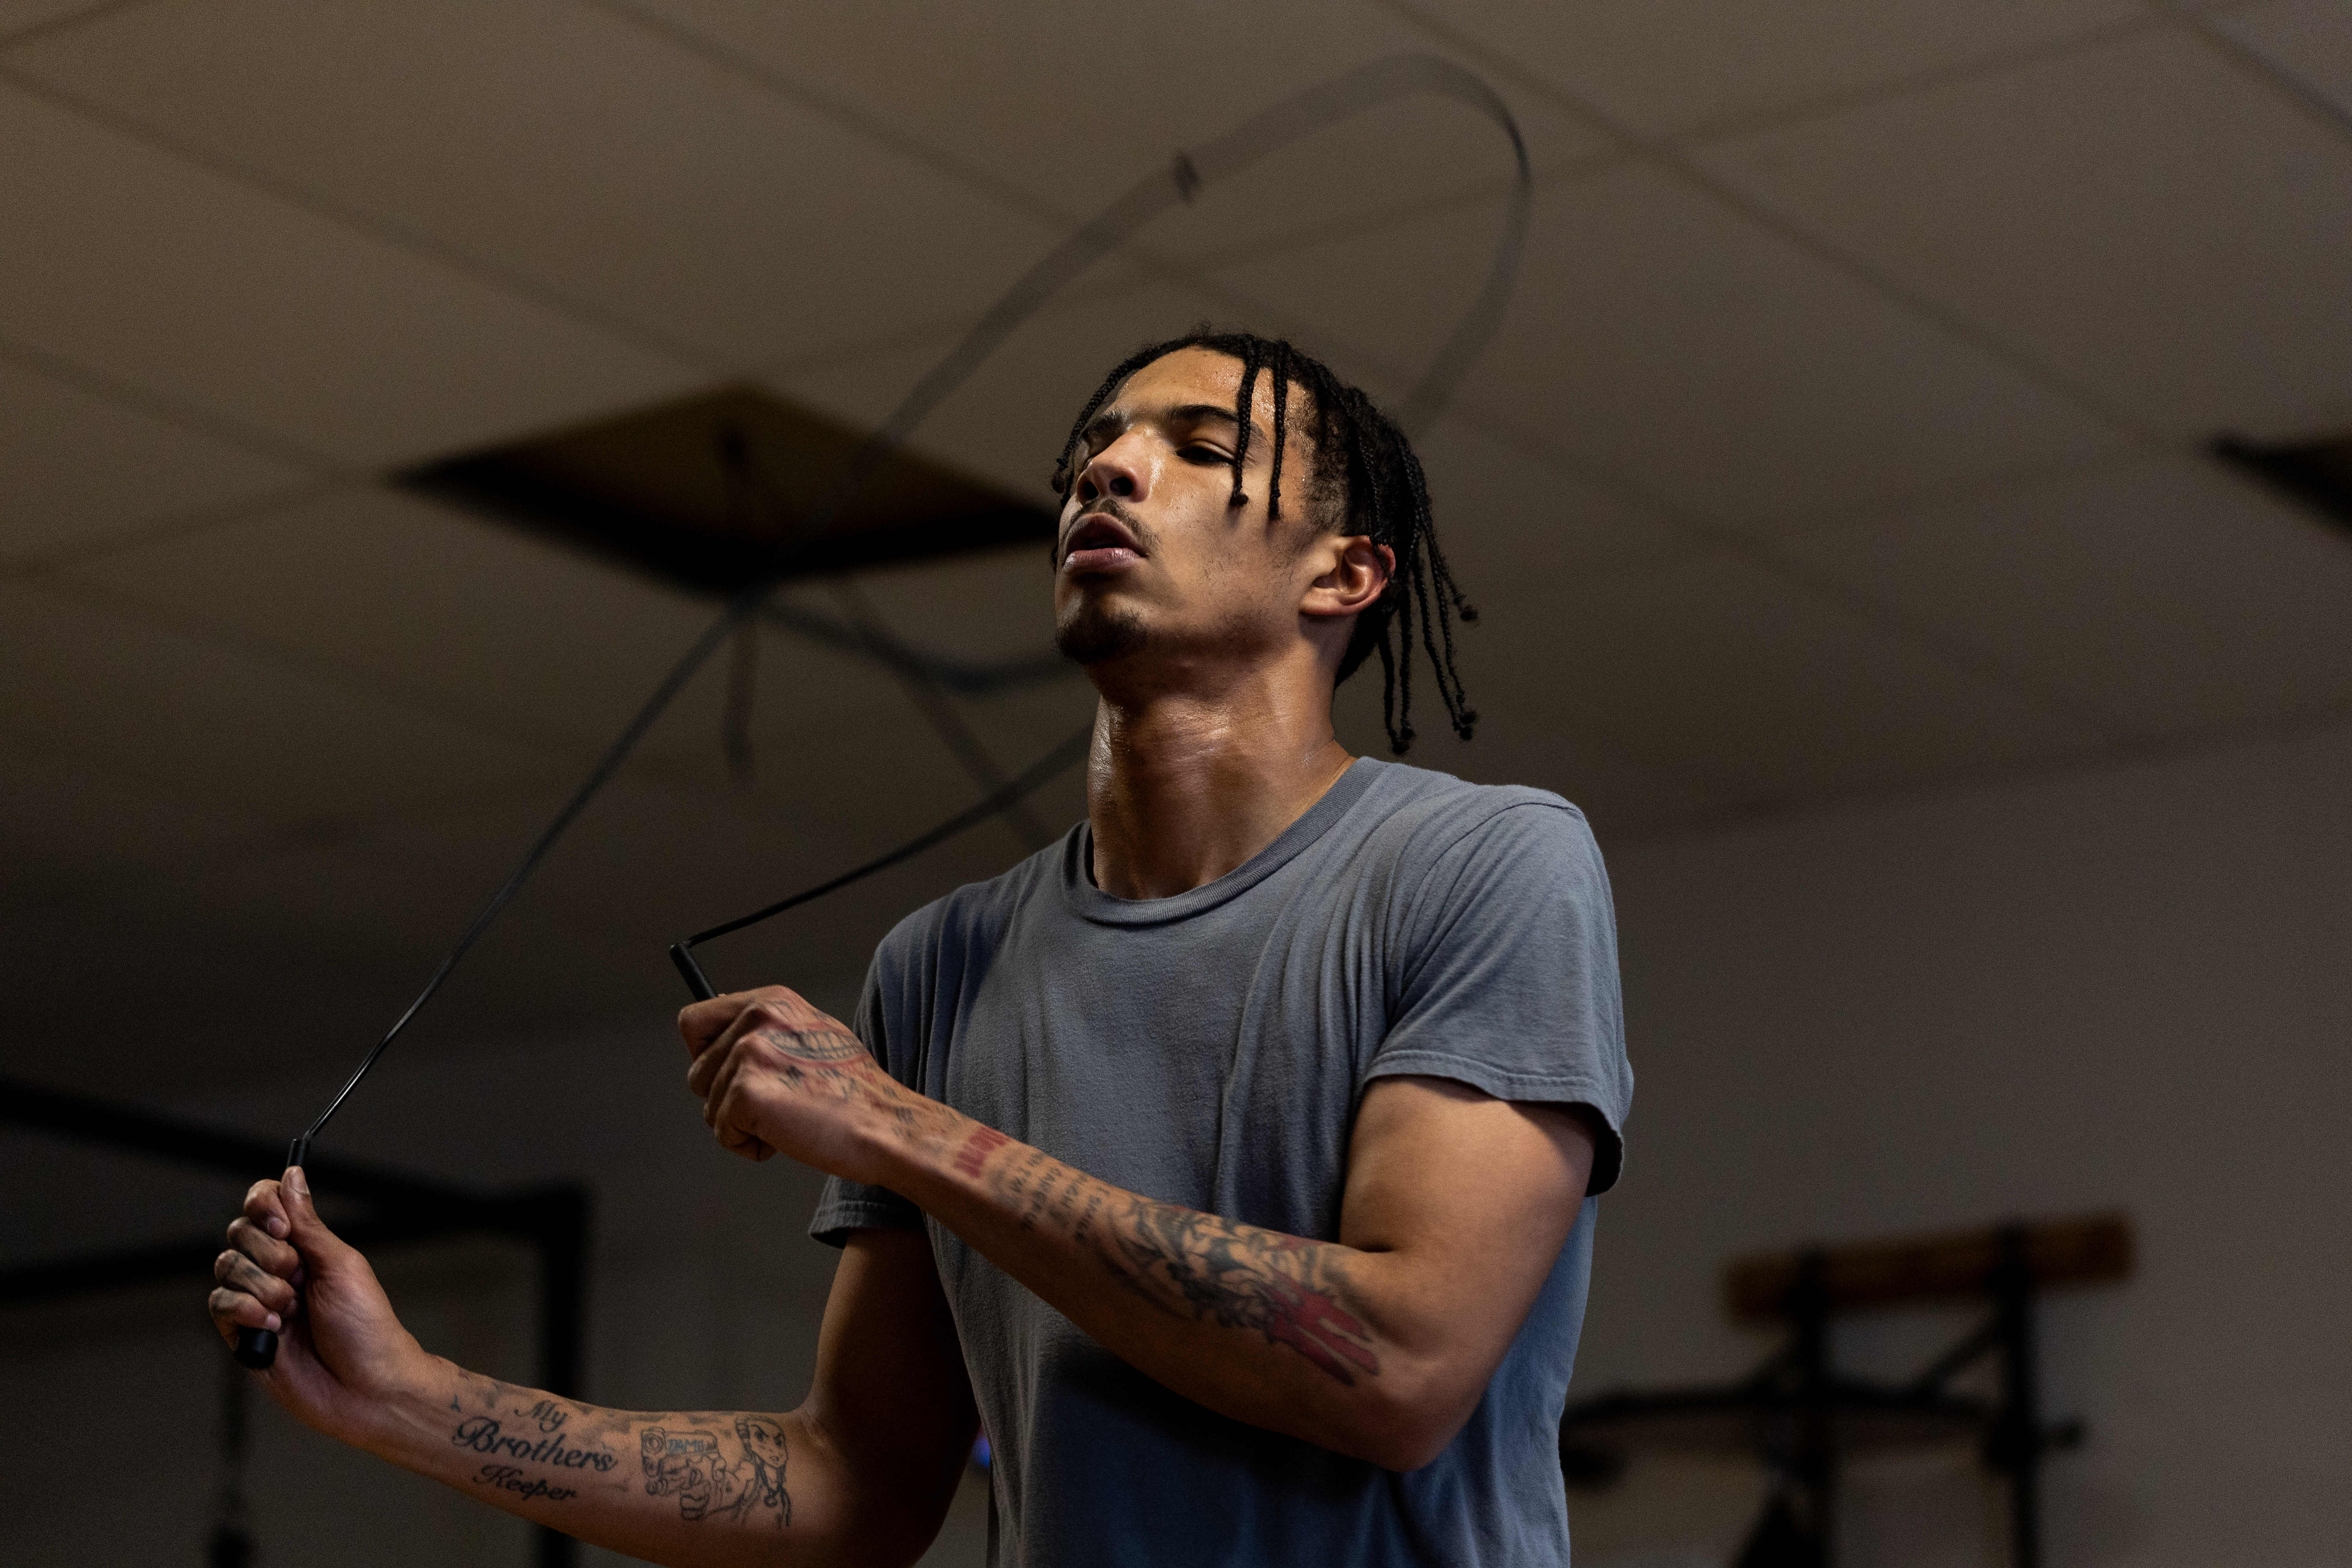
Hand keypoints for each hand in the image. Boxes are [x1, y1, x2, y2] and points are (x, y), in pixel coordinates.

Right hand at [208, 1167, 430, 1443]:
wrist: (366, 1386)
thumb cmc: (366, 1325)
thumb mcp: (341, 1264)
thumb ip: (308, 1223)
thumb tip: (292, 1174)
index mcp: (306, 1247)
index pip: (264, 1205)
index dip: (263, 1204)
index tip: (282, 1224)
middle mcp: (277, 1269)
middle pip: (240, 1232)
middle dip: (269, 1252)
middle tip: (298, 1276)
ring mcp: (257, 1300)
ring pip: (226, 1266)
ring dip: (260, 1285)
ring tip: (290, 1309)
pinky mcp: (241, 1333)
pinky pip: (219, 1304)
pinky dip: (243, 1310)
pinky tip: (272, 1326)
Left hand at [678, 986, 953, 1180]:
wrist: (884, 1123)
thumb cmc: (855, 1091)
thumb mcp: (813, 1035)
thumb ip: (767, 1029)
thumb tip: (726, 1035)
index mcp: (772, 1001)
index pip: (694, 1020)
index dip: (706, 1055)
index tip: (732, 1074)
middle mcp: (757, 1018)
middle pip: (695, 1071)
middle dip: (725, 1097)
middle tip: (775, 1104)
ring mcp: (749, 1053)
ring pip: (708, 1105)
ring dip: (741, 1124)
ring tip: (788, 1118)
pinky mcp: (746, 1092)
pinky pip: (723, 1133)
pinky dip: (750, 1146)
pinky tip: (787, 1136)